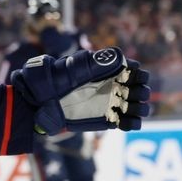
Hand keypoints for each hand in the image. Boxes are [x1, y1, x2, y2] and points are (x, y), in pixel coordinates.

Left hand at [11, 47, 150, 134]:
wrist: (41, 102)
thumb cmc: (55, 80)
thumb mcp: (72, 68)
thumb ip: (94, 63)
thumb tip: (119, 56)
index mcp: (108, 70)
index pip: (134, 70)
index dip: (138, 74)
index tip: (131, 76)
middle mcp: (112, 86)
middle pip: (140, 88)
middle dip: (140, 91)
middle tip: (128, 93)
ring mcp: (110, 103)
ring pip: (137, 105)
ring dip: (139, 107)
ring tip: (129, 108)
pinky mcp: (107, 119)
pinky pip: (127, 122)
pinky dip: (132, 123)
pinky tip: (126, 121)